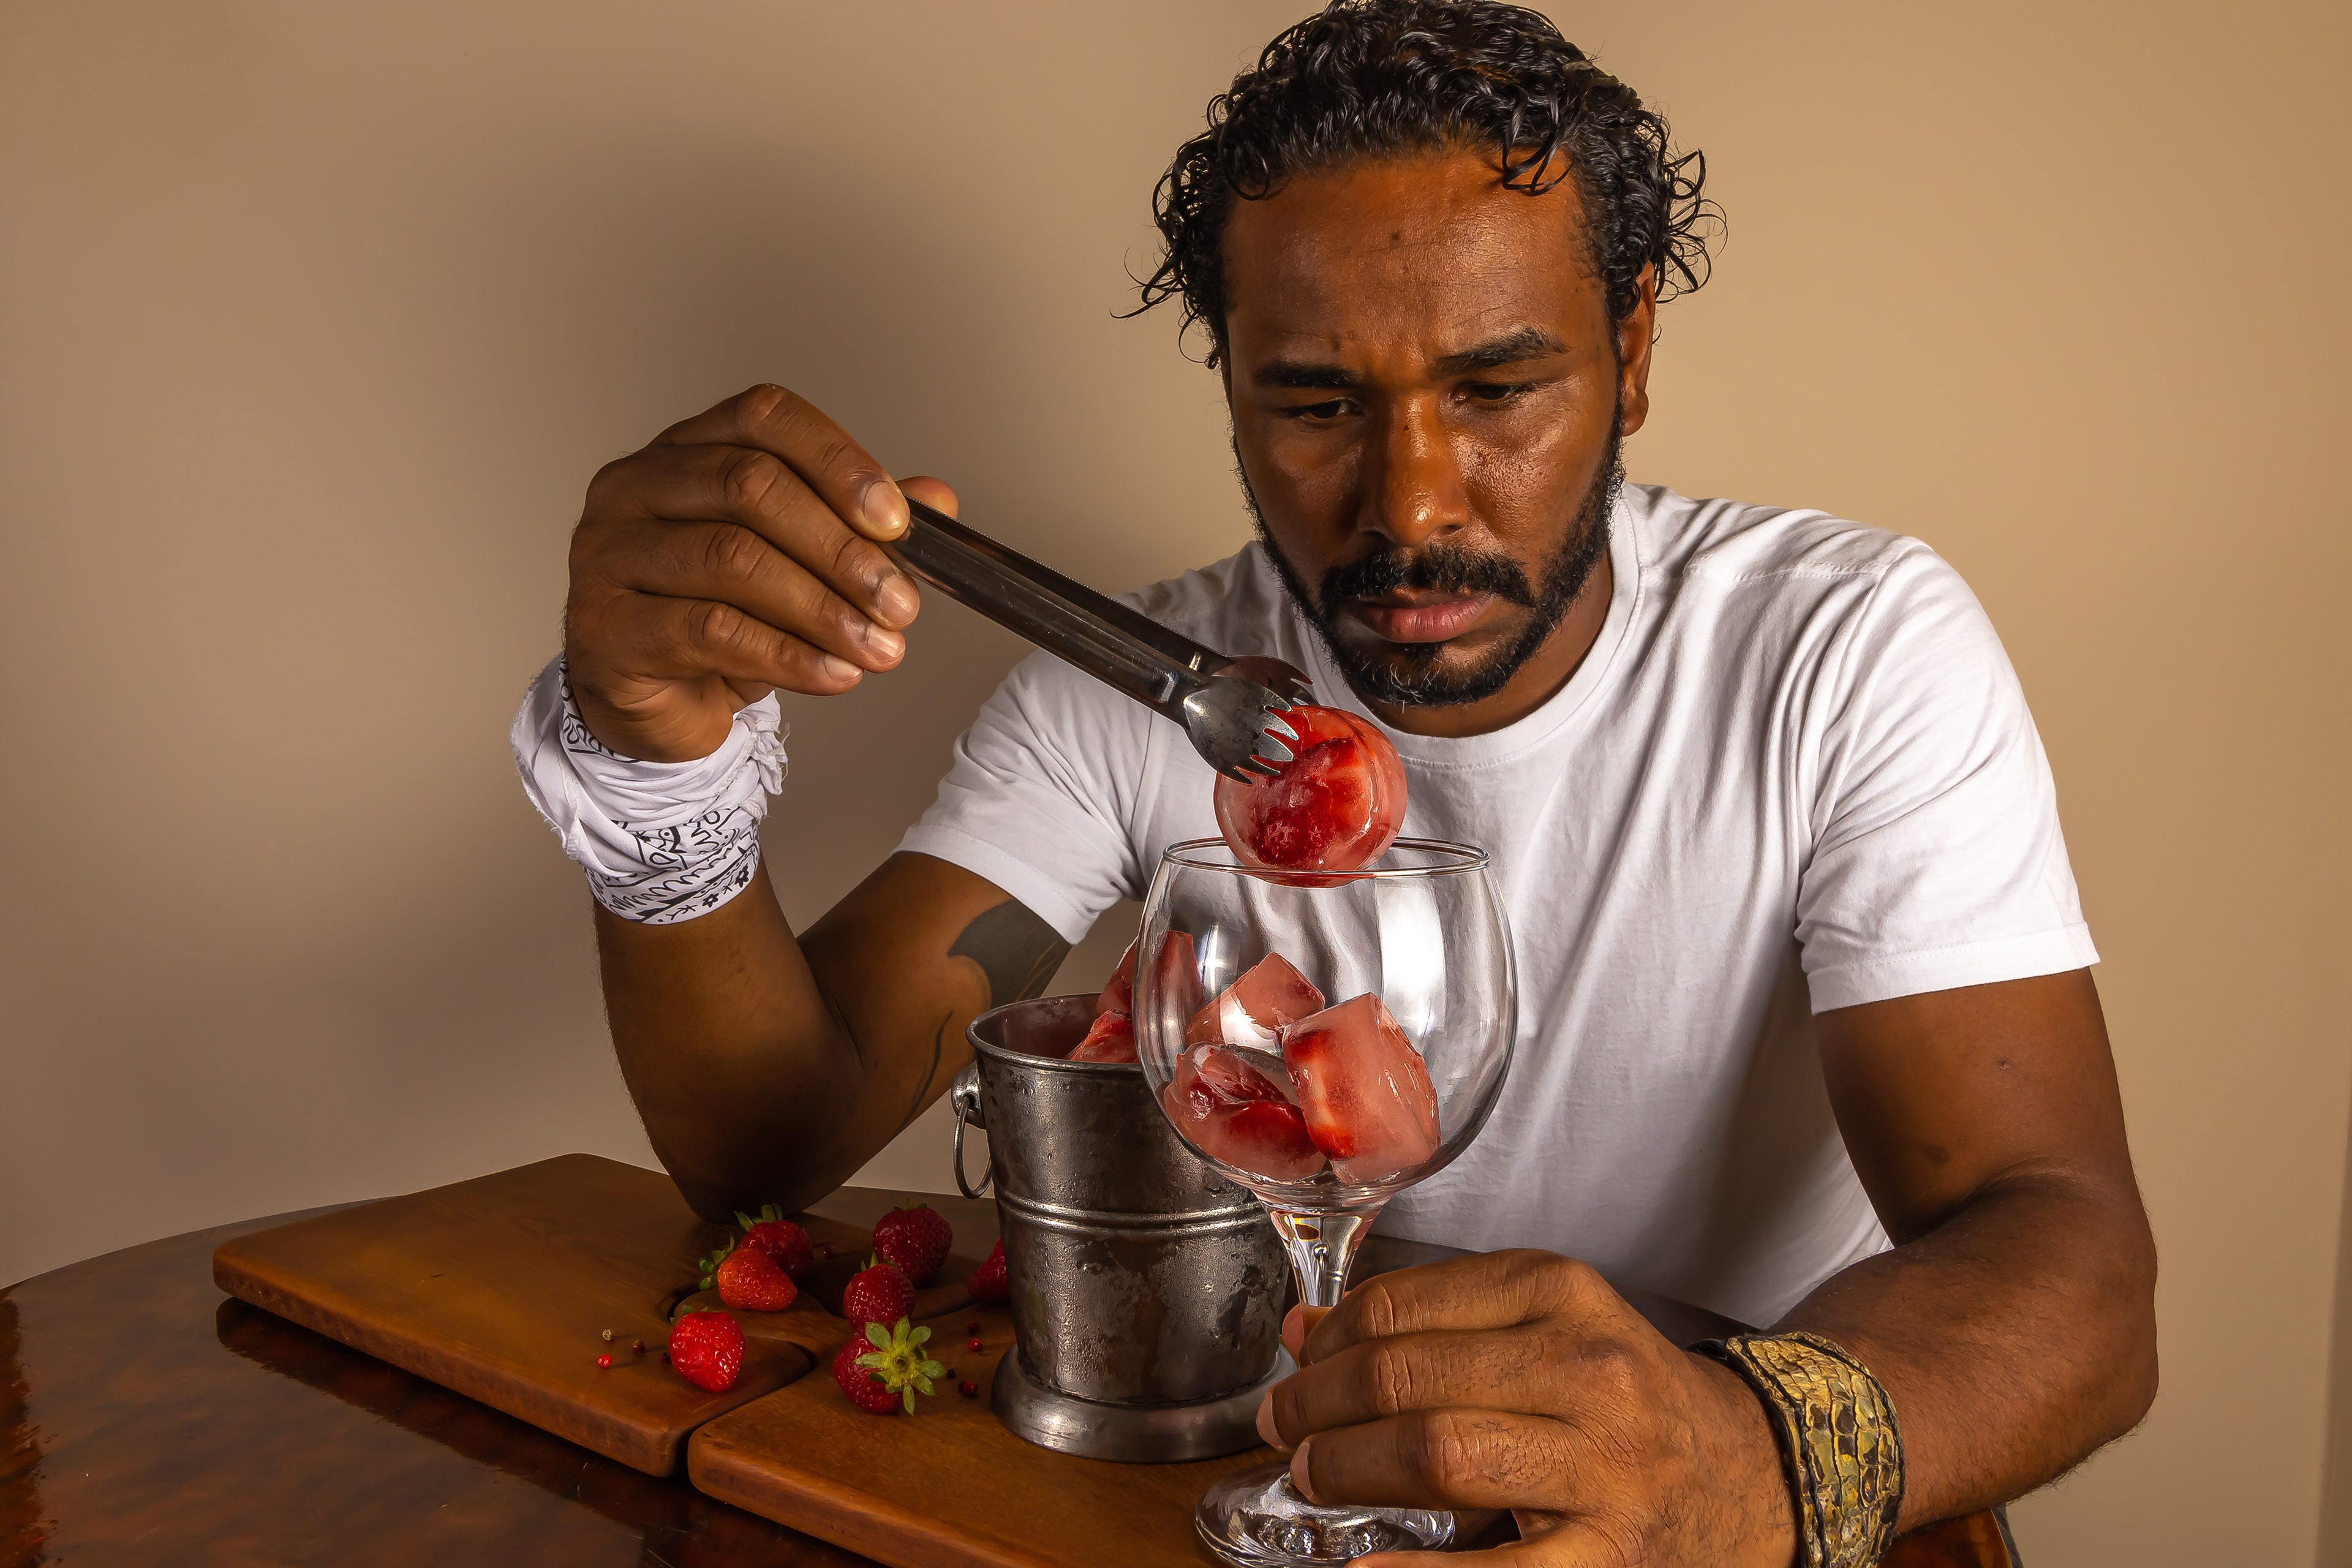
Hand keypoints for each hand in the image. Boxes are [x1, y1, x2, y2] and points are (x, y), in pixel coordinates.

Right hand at [563, 383, 952, 760]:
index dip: (838, 461)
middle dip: (842, 548)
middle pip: (750, 486)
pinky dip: (788, 655)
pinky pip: (710, 630)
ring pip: (733, 559)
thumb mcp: (795, 565)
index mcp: (683, 449)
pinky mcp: (607, 627)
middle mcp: (635, 487)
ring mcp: (610, 554)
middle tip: (899, 601)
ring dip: (824, 608)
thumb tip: (935, 498)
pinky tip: (834, 673)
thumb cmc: (714, 618)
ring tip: (878, 646)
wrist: (650, 702)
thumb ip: (854, 523)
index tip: (896, 520)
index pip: (764, 418)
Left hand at [1255, 1251, 1796, 1565]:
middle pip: (1407, 1375)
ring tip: (1315, 1475)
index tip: (1298, 1368)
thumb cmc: (1632, 1400)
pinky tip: (1365, 1566)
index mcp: (1562, 1295)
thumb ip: (1426, 1322)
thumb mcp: (1542, 1328)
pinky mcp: (1609, 1556)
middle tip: (1286, 1427)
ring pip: (1438, 1450)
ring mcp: (1603, 1465)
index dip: (1328, 1342)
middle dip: (1320, 1405)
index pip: (1403, 1307)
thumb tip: (1305, 1334)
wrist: (1755, 1472)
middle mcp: (1587, 1369)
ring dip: (1349, 1467)